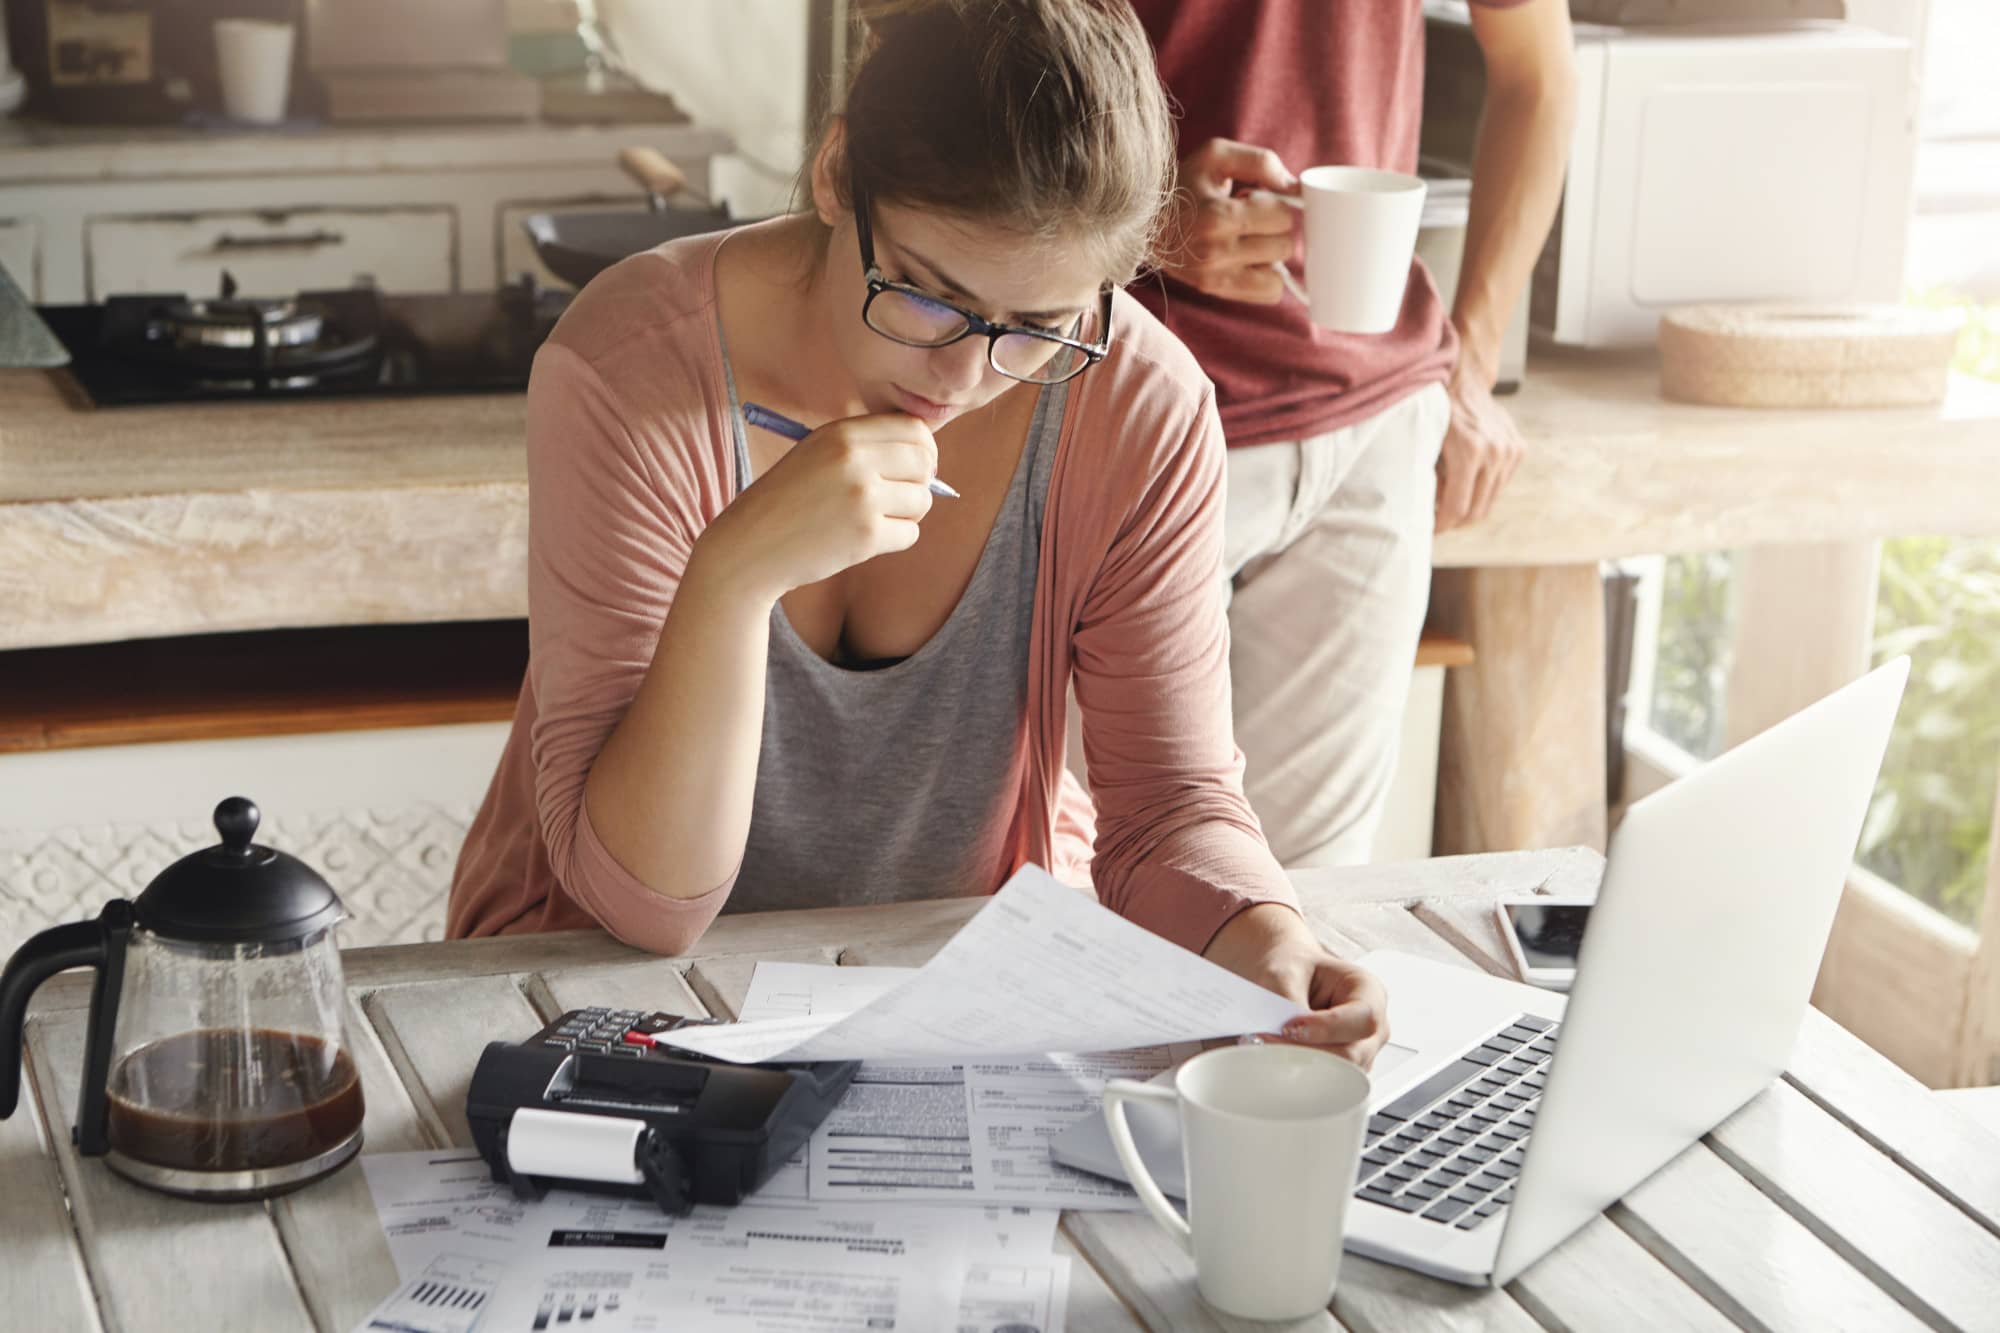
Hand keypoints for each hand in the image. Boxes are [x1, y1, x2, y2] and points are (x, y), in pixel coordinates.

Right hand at [701, 413, 936, 599]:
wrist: (750, 546)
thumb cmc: (786, 501)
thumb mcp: (817, 454)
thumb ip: (864, 446)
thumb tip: (926, 457)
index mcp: (842, 433)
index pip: (915, 429)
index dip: (925, 450)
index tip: (917, 467)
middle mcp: (855, 459)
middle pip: (925, 464)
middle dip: (921, 483)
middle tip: (898, 498)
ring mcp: (862, 497)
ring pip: (922, 501)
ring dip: (906, 514)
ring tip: (872, 520)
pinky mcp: (866, 535)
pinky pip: (910, 533)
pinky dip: (895, 539)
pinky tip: (863, 540)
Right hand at [1159, 138, 1299, 304]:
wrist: (1143, 220)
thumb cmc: (1183, 184)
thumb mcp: (1216, 155)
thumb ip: (1259, 161)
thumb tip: (1293, 186)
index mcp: (1218, 216)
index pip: (1282, 216)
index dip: (1276, 204)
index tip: (1255, 200)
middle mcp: (1216, 252)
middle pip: (1283, 245)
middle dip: (1274, 229)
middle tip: (1250, 220)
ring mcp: (1215, 276)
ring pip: (1279, 273)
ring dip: (1270, 255)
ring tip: (1246, 239)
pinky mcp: (1215, 290)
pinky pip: (1268, 294)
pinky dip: (1266, 278)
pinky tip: (1248, 260)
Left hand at [1203, 903, 1390, 1068]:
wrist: (1287, 979)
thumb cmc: (1295, 969)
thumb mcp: (1286, 972)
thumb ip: (1287, 1000)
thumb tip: (1282, 1034)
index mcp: (1369, 992)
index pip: (1362, 1018)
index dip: (1328, 1028)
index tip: (1290, 1026)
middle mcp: (1372, 1027)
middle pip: (1353, 1054)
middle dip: (1308, 1052)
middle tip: (1266, 1041)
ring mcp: (1361, 1053)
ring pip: (1339, 1075)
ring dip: (1300, 1065)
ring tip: (1265, 1046)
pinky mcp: (1342, 1071)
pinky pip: (1325, 1082)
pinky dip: (1298, 1073)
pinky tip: (1274, 1058)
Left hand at [1434, 363, 1524, 531]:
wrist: (1465, 383)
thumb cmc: (1438, 413)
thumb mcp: (1427, 445)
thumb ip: (1431, 479)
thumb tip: (1428, 513)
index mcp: (1470, 452)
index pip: (1458, 507)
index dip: (1443, 524)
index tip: (1431, 530)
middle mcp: (1495, 452)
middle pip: (1477, 509)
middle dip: (1457, 521)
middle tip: (1440, 522)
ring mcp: (1510, 451)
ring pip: (1491, 500)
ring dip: (1471, 508)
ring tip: (1452, 505)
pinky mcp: (1518, 449)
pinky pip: (1500, 484)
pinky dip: (1483, 490)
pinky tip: (1467, 484)